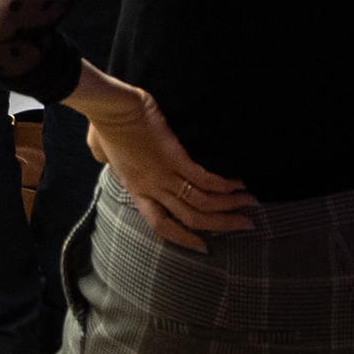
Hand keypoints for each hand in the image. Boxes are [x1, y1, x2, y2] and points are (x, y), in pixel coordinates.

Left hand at [79, 81, 252, 250]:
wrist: (109, 107)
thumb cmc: (103, 125)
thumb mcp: (102, 153)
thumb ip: (109, 162)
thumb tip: (107, 158)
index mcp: (136, 190)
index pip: (161, 226)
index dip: (184, 239)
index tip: (204, 247)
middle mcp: (152, 188)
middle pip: (192, 219)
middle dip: (222, 225)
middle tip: (246, 225)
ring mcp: (163, 174)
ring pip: (203, 202)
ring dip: (230, 204)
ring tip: (250, 202)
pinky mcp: (174, 157)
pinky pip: (204, 179)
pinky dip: (224, 184)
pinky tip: (238, 183)